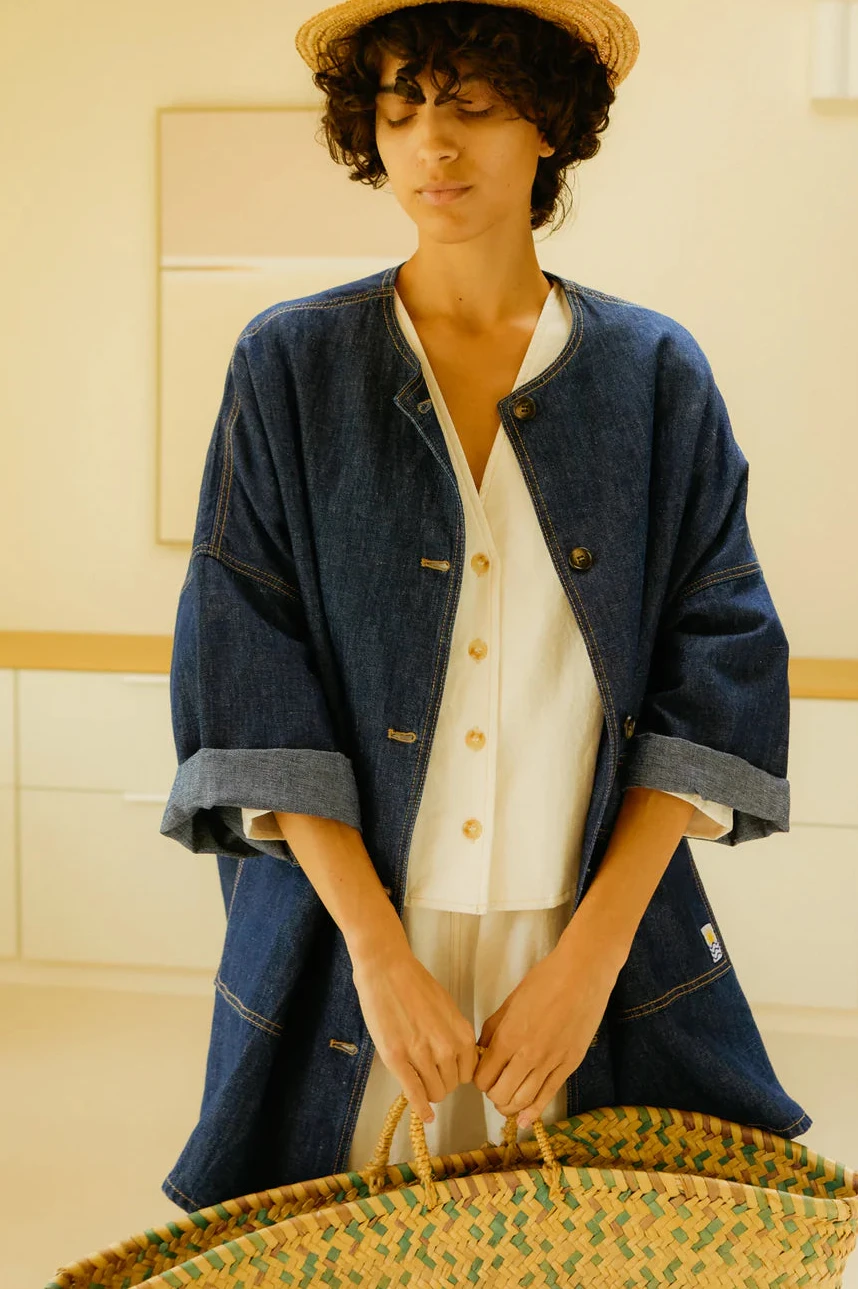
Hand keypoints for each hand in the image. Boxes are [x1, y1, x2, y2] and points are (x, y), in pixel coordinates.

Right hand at [351, 946, 478, 1124]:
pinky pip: (414, 1094)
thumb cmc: (416, 985)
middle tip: (428, 1070)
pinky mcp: (397, 1059)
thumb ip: (454, 1036)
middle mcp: (446, 1047)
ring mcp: (420, 1055)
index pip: (469, 1073)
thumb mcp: (447, 1009)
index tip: (447, 1071)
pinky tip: (425, 1116)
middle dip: (442, 1081)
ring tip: (418, 1077)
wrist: (387, 969)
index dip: (457, 1073)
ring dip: (429, 1090)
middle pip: (452, 1085)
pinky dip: (421, 1108)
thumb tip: (458, 1060)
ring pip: (435, 1092)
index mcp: (461, 1034)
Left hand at [472, 928, 622, 1128]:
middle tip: (495, 1086)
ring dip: (510, 1106)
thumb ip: (493, 1029)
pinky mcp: (570, 1065)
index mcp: (508, 1036)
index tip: (482, 1074)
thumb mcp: (510, 1001)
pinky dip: (533, 1112)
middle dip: (493, 1094)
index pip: (483, 1077)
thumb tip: (483, 1051)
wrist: (582, 974)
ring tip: (507, 1100)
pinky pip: (548, 1096)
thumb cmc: (545, 980)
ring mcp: (551, 1062)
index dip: (479, 1080)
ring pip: (523, 1101)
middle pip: (500, 1093)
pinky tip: (525, 1120)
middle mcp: (528, 1054)